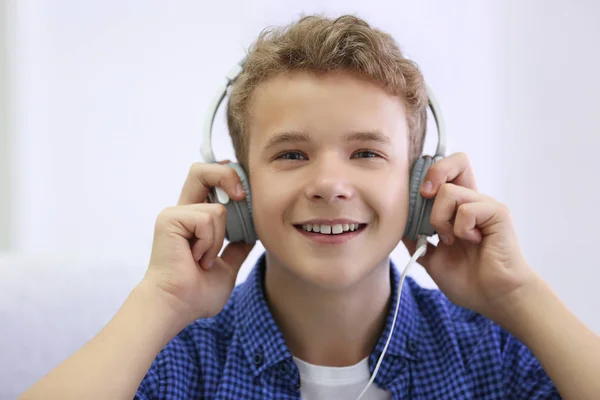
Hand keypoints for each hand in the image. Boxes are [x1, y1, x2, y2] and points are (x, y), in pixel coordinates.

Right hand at [143, 161, 253, 324]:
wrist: (177, 306)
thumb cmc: (195, 294)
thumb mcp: (227, 268)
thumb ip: (237, 249)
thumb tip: (253, 236)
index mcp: (194, 222)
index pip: (209, 182)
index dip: (228, 176)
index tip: (244, 191)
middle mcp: (183, 212)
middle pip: (202, 171)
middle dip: (226, 175)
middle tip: (240, 196)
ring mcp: (174, 214)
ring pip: (218, 209)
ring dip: (218, 240)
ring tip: (203, 260)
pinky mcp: (170, 219)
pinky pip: (207, 219)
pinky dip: (209, 243)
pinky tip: (196, 259)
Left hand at [403, 153, 537, 322]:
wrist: (494, 299)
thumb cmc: (469, 280)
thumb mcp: (431, 258)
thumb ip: (416, 239)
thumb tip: (397, 224)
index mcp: (457, 209)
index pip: (444, 174)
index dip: (425, 175)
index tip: (413, 195)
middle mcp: (472, 202)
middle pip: (457, 161)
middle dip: (434, 173)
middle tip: (425, 196)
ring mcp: (485, 206)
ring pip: (449, 191)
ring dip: (440, 218)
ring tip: (449, 239)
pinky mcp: (497, 214)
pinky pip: (468, 209)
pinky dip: (460, 228)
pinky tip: (470, 241)